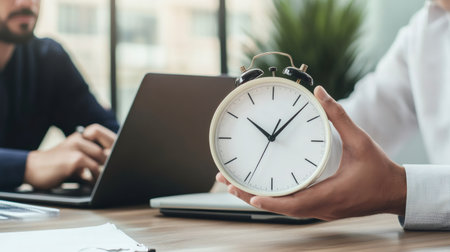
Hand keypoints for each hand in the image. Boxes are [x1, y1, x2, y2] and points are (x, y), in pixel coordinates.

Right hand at [24, 124, 116, 189]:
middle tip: (113, 173)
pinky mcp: (75, 158)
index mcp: (81, 137)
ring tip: (105, 179)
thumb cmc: (53, 167)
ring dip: (105, 170)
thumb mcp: (73, 160)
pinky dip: (97, 176)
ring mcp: (77, 146)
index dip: (113, 149)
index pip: (105, 138)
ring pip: (103, 157)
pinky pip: (94, 167)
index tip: (117, 161)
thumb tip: (107, 170)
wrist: (31, 169)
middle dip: (112, 161)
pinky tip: (95, 182)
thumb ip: (89, 160)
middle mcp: (80, 138)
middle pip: (106, 148)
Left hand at [217, 86, 405, 219]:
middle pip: (280, 208)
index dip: (271, 202)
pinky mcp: (321, 207)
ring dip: (259, 198)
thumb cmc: (380, 170)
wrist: (395, 192)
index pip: (296, 204)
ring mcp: (320, 210)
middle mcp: (322, 207)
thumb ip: (339, 116)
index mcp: (331, 195)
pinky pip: (292, 206)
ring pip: (284, 208)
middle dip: (252, 197)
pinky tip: (260, 189)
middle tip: (226, 183)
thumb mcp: (361, 141)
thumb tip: (321, 93)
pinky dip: (274, 199)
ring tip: (235, 186)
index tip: (251, 196)